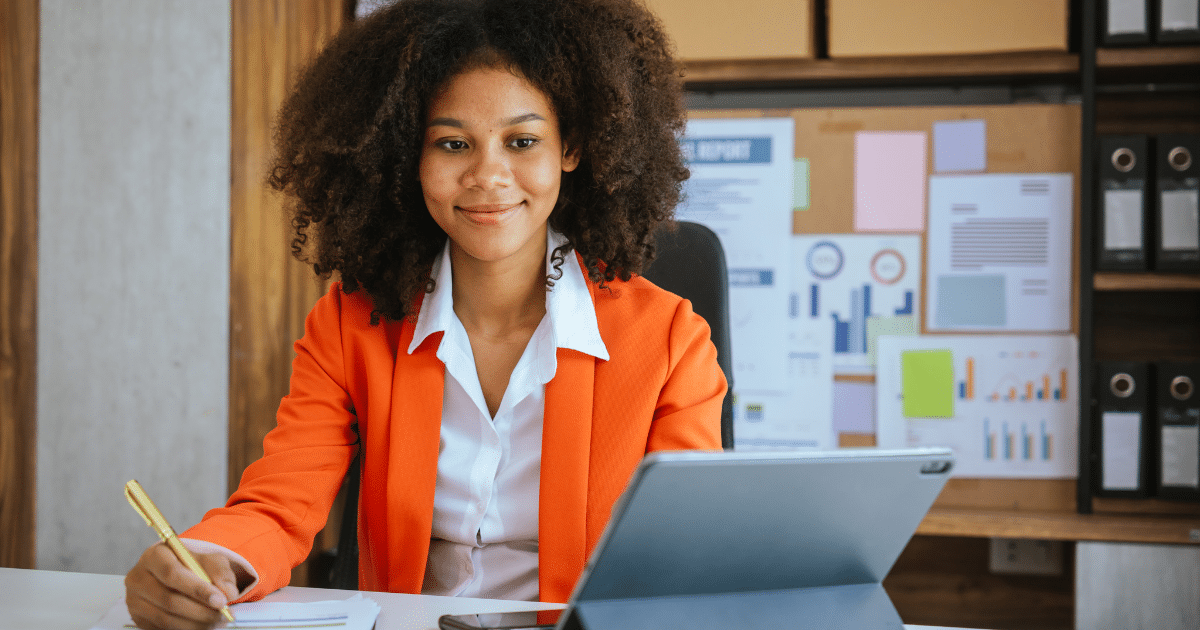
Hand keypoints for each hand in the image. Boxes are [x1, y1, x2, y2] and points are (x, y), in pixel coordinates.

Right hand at [124, 542, 239, 629]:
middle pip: (169, 600)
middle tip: (223, 615)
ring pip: (166, 618)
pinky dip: (186, 629)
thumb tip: (228, 592)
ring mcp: (134, 600)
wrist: (179, 575)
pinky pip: (162, 628)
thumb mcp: (210, 561)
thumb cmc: (193, 566)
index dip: (198, 589)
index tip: (221, 600)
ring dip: (196, 624)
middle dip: (200, 611)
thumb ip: (221, 573)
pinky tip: (202, 626)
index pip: (173, 574)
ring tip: (217, 621)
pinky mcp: (138, 618)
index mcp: (154, 556)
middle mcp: (138, 577)